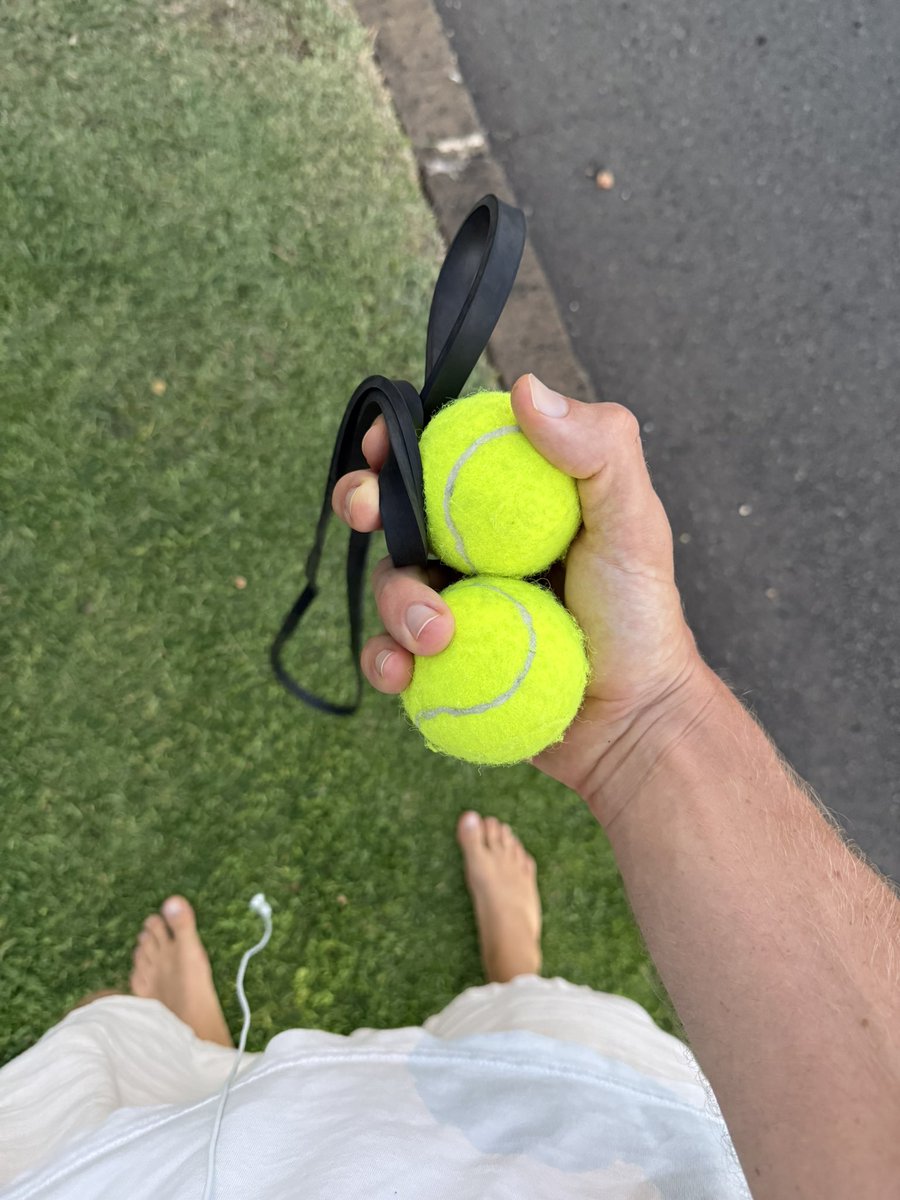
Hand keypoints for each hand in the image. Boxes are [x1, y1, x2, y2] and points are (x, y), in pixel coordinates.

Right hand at [331, 374, 701, 816]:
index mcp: (513, 499)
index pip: (446, 451)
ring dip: (396, 602)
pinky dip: (386, 660)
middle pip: (395, 509)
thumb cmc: (640, 617)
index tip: (381, 446)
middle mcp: (473, 545)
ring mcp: (452, 602)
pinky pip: (389, 652)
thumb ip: (597, 450)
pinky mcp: (437, 662)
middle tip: (365, 512)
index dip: (401, 439)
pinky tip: (406, 673)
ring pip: (389, 582)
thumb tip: (524, 389)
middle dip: (364, 501)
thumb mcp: (634, 524)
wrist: (632, 723)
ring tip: (440, 635)